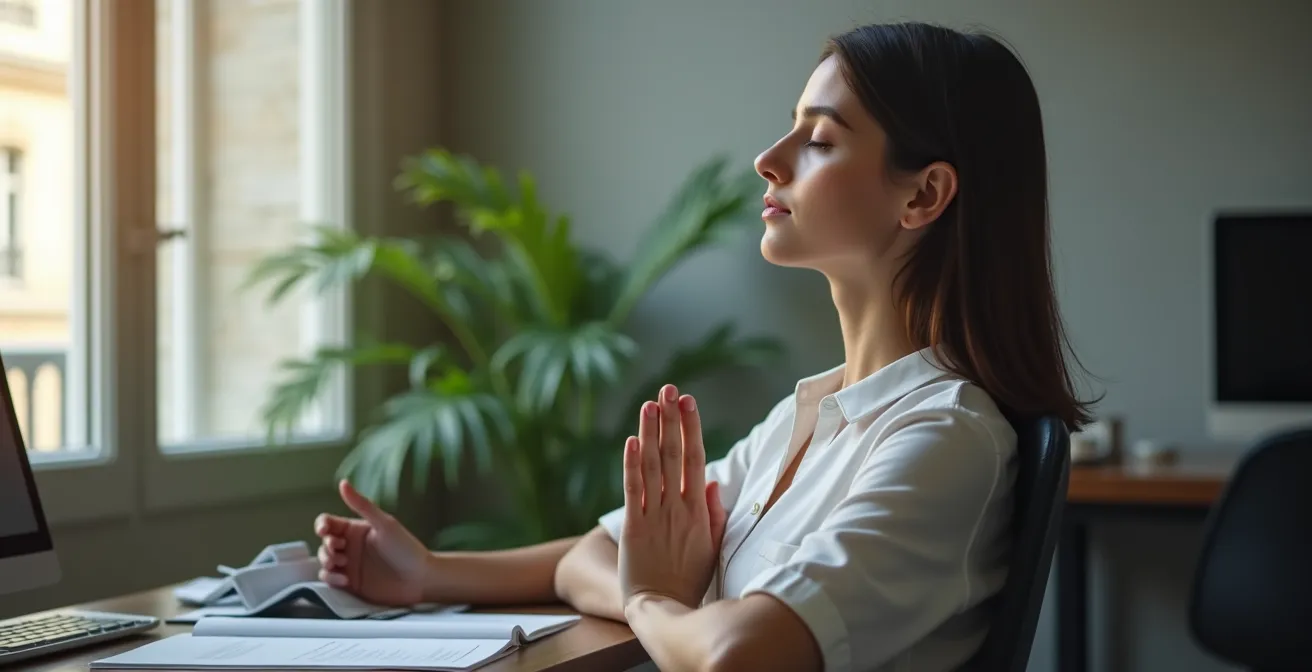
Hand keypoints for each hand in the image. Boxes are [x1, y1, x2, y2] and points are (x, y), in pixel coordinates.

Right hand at [314, 480, 433, 605]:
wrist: (420, 579)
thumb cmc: (406, 549)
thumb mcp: (384, 524)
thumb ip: (362, 505)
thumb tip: (343, 483)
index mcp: (356, 529)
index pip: (328, 523)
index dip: (321, 525)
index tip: (324, 531)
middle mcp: (350, 546)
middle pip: (324, 542)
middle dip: (327, 546)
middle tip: (338, 549)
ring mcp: (349, 565)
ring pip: (324, 561)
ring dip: (326, 561)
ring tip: (341, 563)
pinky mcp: (350, 583)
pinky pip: (330, 580)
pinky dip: (331, 579)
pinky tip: (344, 579)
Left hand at [619, 385, 728, 610]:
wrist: (664, 610)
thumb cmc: (689, 579)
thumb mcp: (712, 546)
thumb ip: (714, 513)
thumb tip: (712, 480)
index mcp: (699, 510)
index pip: (696, 459)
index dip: (691, 427)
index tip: (688, 401)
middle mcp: (678, 508)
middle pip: (675, 455)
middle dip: (672, 419)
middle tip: (669, 389)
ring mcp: (656, 517)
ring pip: (653, 466)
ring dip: (651, 433)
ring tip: (650, 404)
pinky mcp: (634, 529)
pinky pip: (633, 491)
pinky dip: (632, 465)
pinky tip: (631, 441)